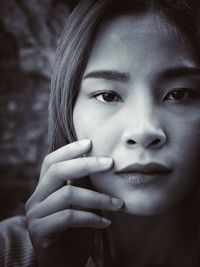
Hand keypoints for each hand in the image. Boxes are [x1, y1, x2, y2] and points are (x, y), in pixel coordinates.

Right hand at [25, 140, 122, 266]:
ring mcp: (36, 215)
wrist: (65, 263)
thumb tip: (99, 161)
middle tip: (110, 163)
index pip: (52, 161)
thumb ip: (83, 184)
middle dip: (86, 164)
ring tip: (118, 204)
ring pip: (68, 195)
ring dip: (98, 198)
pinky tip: (105, 222)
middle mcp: (36, 198)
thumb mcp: (80, 203)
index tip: (90, 142)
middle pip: (58, 171)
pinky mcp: (40, 232)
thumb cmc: (76, 231)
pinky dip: (91, 217)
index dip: (70, 150)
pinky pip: (69, 217)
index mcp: (44, 188)